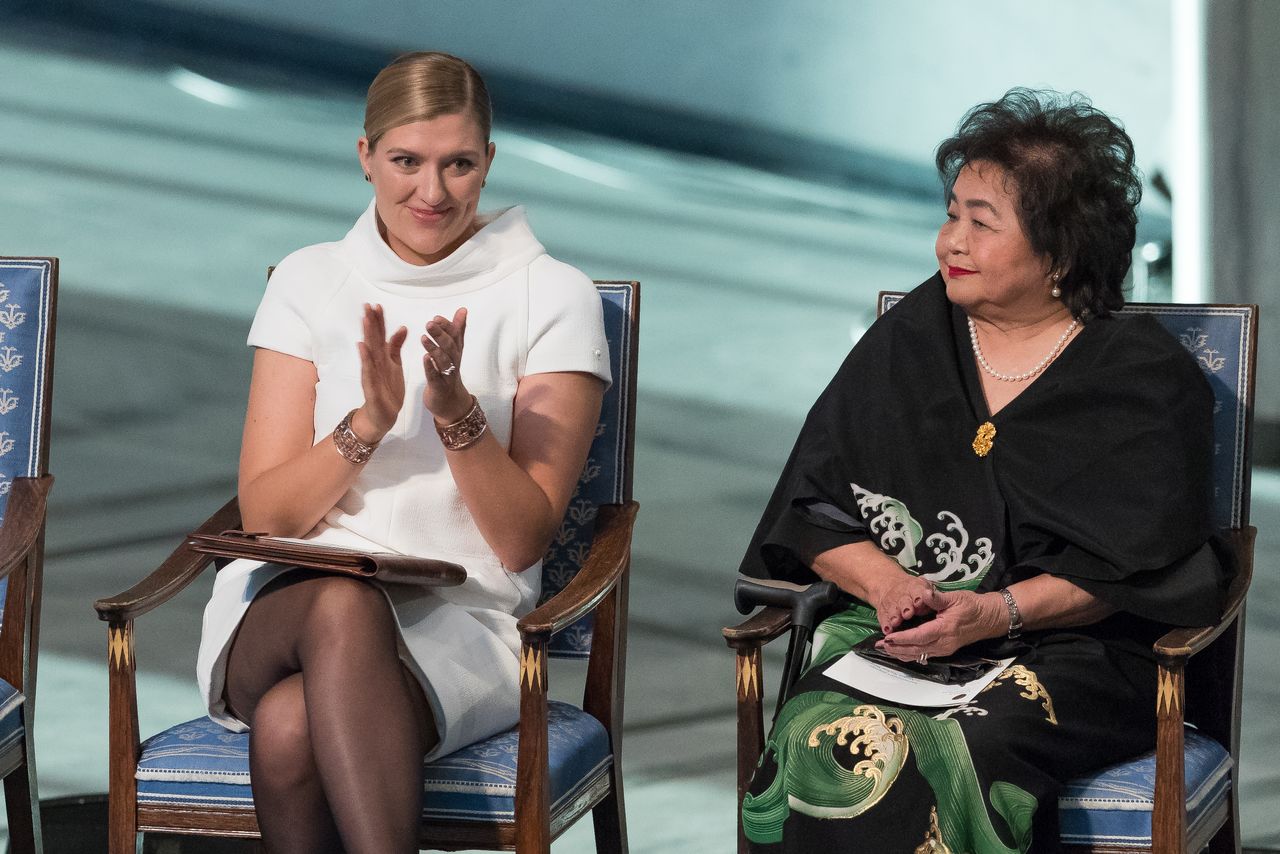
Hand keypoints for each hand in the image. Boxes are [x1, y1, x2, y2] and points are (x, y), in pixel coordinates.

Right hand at [353, 303, 407, 442]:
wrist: (383, 414)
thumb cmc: (388, 388)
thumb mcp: (395, 365)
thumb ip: (396, 347)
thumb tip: (402, 327)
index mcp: (382, 358)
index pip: (380, 335)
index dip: (379, 321)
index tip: (377, 304)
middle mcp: (374, 363)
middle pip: (372, 339)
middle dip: (370, 322)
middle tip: (367, 305)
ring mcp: (371, 374)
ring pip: (369, 352)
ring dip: (367, 335)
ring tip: (365, 320)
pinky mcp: (371, 386)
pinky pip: (368, 371)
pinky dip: (365, 359)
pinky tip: (363, 347)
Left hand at [421, 307, 472, 422]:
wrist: (451, 403)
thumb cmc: (449, 373)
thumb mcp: (455, 350)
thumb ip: (458, 330)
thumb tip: (463, 310)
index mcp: (455, 352)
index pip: (454, 336)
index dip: (447, 326)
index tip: (437, 317)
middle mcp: (454, 362)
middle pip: (450, 346)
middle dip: (441, 334)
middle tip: (430, 323)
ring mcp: (447, 375)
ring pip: (444, 361)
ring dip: (434, 349)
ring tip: (424, 338)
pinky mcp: (439, 387)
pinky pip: (435, 377)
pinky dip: (431, 368)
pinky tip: (425, 359)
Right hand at [869, 572, 938, 635]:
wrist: (892, 586)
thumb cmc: (916, 592)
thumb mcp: (926, 589)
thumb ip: (933, 597)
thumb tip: (934, 599)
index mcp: (915, 588)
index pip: (917, 591)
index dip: (918, 597)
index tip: (919, 603)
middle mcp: (902, 595)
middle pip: (903, 601)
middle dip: (905, 607)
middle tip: (907, 614)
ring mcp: (891, 603)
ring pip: (892, 609)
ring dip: (894, 616)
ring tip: (895, 622)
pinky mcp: (883, 611)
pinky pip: (883, 617)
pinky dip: (885, 624)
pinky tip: (887, 630)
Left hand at [875, 588, 1005, 660]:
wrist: (989, 618)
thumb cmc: (971, 606)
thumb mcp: (954, 597)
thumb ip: (936, 598)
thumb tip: (923, 593)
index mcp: (945, 629)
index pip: (919, 637)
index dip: (902, 638)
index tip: (887, 637)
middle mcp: (944, 643)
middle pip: (916, 650)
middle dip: (897, 648)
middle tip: (879, 645)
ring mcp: (945, 649)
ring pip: (920, 655)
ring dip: (902, 653)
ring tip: (886, 649)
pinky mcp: (946, 650)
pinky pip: (926, 655)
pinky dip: (911, 654)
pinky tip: (901, 652)